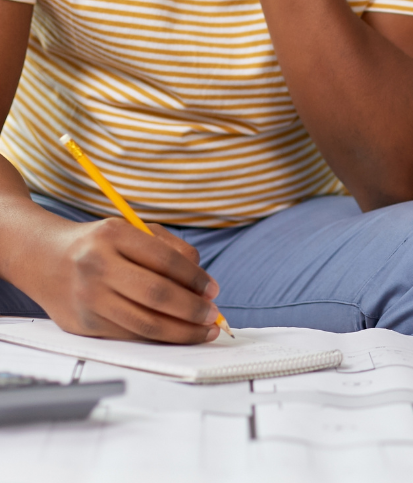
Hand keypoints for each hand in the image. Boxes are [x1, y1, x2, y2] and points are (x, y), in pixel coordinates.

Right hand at [29, 218, 222, 343]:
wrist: (44, 259)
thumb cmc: (101, 243)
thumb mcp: (135, 230)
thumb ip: (172, 248)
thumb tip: (202, 281)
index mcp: (114, 235)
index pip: (165, 260)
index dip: (195, 278)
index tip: (213, 289)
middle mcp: (97, 266)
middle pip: (156, 295)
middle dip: (191, 309)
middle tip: (212, 314)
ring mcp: (88, 298)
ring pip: (143, 323)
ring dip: (181, 331)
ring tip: (203, 330)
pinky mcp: (82, 325)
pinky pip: (128, 336)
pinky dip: (157, 338)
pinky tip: (176, 335)